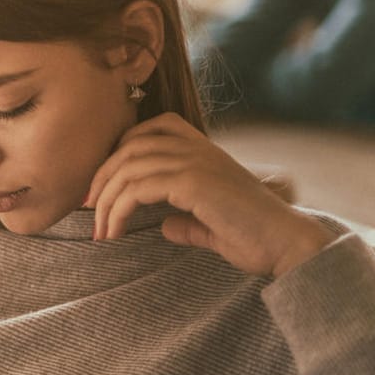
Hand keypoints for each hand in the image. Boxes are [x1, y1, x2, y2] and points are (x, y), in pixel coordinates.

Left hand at [85, 113, 331, 276]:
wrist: (287, 245)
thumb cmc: (254, 237)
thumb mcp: (211, 225)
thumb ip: (186, 220)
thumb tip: (165, 226)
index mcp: (205, 150)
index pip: (151, 129)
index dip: (119, 152)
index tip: (103, 187)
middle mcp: (199, 149)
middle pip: (129, 147)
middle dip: (101, 178)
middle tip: (88, 210)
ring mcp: (197, 162)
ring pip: (128, 168)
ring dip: (104, 201)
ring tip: (99, 232)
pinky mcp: (193, 183)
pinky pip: (138, 188)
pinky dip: (117, 211)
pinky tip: (114, 232)